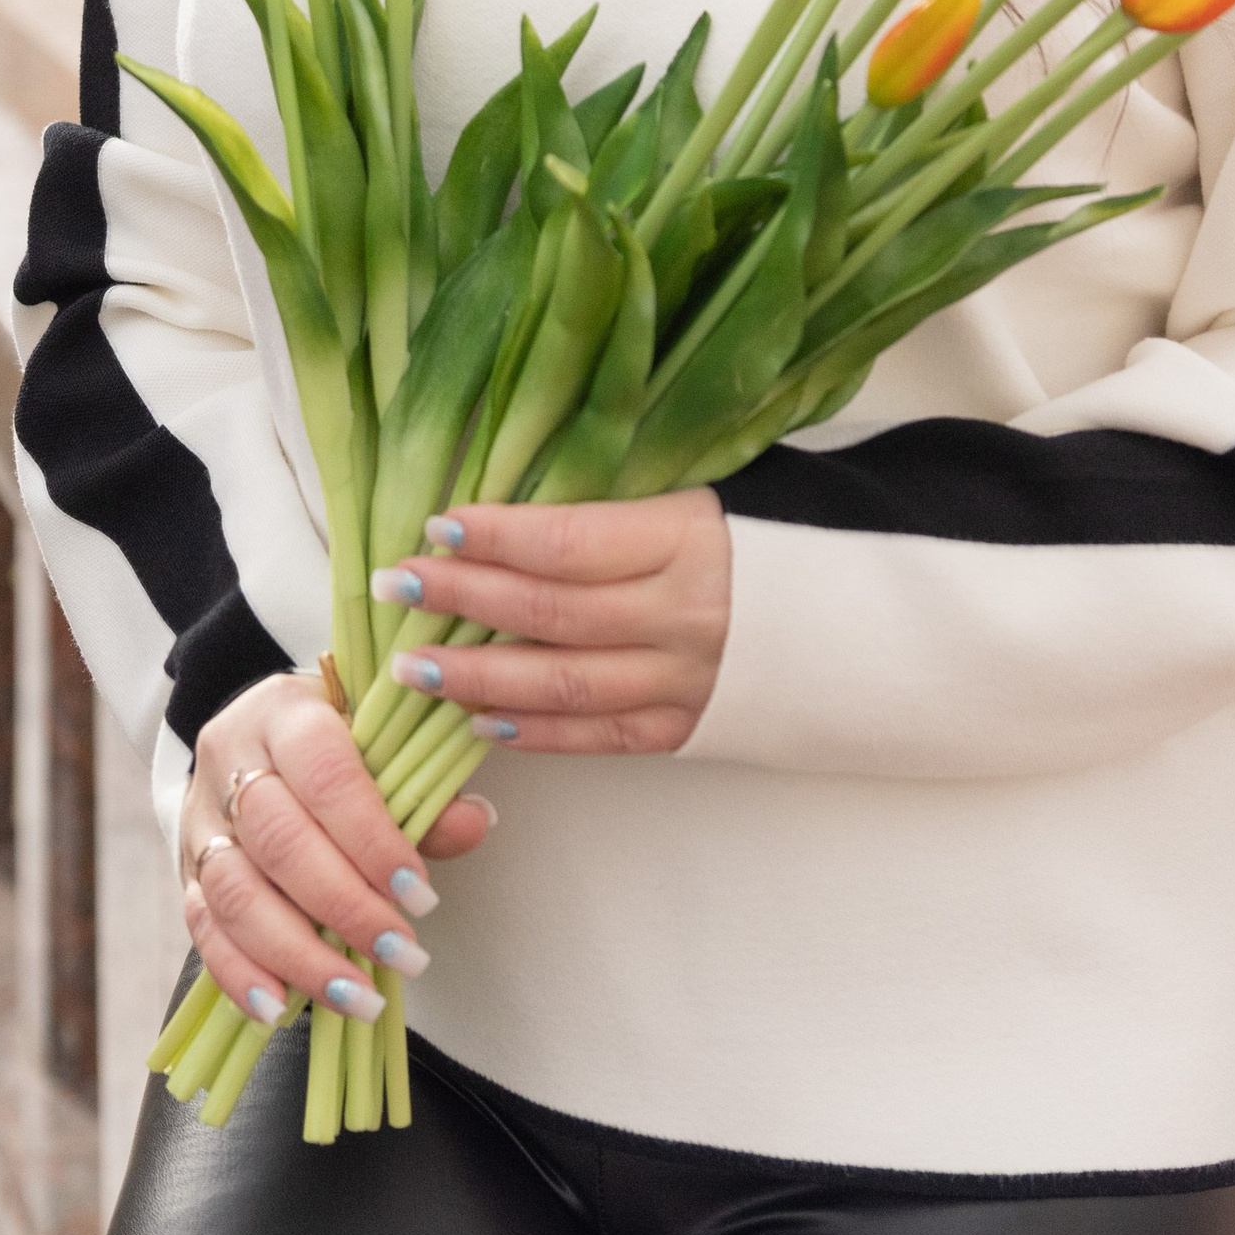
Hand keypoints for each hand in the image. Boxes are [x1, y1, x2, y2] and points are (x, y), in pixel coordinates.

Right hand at [181, 673, 494, 1027]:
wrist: (258, 740)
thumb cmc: (337, 745)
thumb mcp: (381, 745)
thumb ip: (424, 790)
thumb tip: (474, 821)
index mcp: (285, 712)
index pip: (326, 774)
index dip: (373, 840)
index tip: (420, 896)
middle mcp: (230, 761)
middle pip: (278, 841)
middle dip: (345, 907)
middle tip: (403, 953)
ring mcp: (202, 820)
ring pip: (237, 894)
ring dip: (300, 955)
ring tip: (358, 996)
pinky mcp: (186, 872)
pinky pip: (204, 929)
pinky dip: (240, 975)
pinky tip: (281, 1009)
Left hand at [368, 489, 732, 754]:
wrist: (836, 622)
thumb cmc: (739, 542)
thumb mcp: (683, 498)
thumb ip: (602, 504)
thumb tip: (495, 505)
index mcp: (686, 540)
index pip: (571, 542)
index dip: (497, 536)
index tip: (436, 526)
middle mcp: (684, 615)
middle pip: (554, 612)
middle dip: (465, 599)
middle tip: (398, 587)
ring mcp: (684, 680)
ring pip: (566, 686)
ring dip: (479, 678)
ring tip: (414, 667)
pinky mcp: (682, 730)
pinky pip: (595, 737)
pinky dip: (532, 732)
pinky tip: (475, 720)